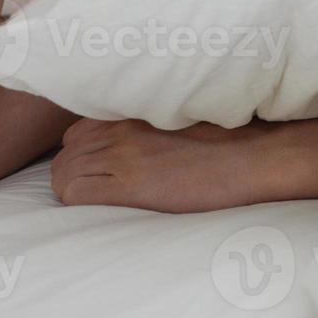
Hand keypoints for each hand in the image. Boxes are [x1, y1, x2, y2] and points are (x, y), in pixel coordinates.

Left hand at [51, 117, 269, 212]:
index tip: (96, 168)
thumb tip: (138, 143)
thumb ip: (151, 124)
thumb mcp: (184, 118)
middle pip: (66, 153)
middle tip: (92, 190)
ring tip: (96, 201)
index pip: (78, 131)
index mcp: (135, 111)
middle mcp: (122, 129)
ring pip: (65, 173)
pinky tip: (100, 206)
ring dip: (71, 189)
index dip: (81, 154)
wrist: (253, 156)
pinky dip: (75, 201)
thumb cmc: (230, 140)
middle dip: (71, 173)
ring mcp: (124, 155)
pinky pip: (75, 192)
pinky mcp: (130, 184)